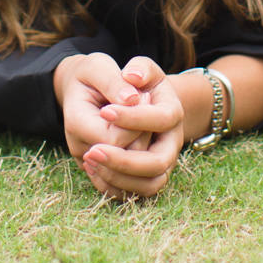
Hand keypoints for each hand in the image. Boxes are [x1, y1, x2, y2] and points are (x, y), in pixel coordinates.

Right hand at [54, 52, 144, 162]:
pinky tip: (145, 136)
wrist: (82, 88)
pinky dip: (140, 164)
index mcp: (76, 122)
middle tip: (151, 106)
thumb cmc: (92, 74)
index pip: (114, 139)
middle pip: (122, 157)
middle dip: (143, 134)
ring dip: (144, 148)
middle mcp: (80, 147)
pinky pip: (123, 180)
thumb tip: (131, 99)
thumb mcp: (99, 67)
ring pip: (125, 173)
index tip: (146, 94)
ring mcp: (89, 161)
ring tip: (147, 121)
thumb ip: (114, 82)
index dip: (136, 120)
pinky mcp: (100, 168)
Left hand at [78, 57, 185, 201]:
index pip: (161, 119)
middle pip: (157, 162)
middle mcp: (172, 142)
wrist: (136, 101)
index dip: (133, 117)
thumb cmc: (133, 83)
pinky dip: (112, 188)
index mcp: (173, 111)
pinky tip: (91, 168)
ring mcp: (161, 163)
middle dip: (124, 160)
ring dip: (117, 177)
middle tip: (92, 151)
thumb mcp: (139, 67)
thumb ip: (140, 68)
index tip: (105, 110)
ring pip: (148, 185)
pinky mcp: (146, 177)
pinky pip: (134, 194)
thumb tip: (132, 78)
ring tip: (90, 159)